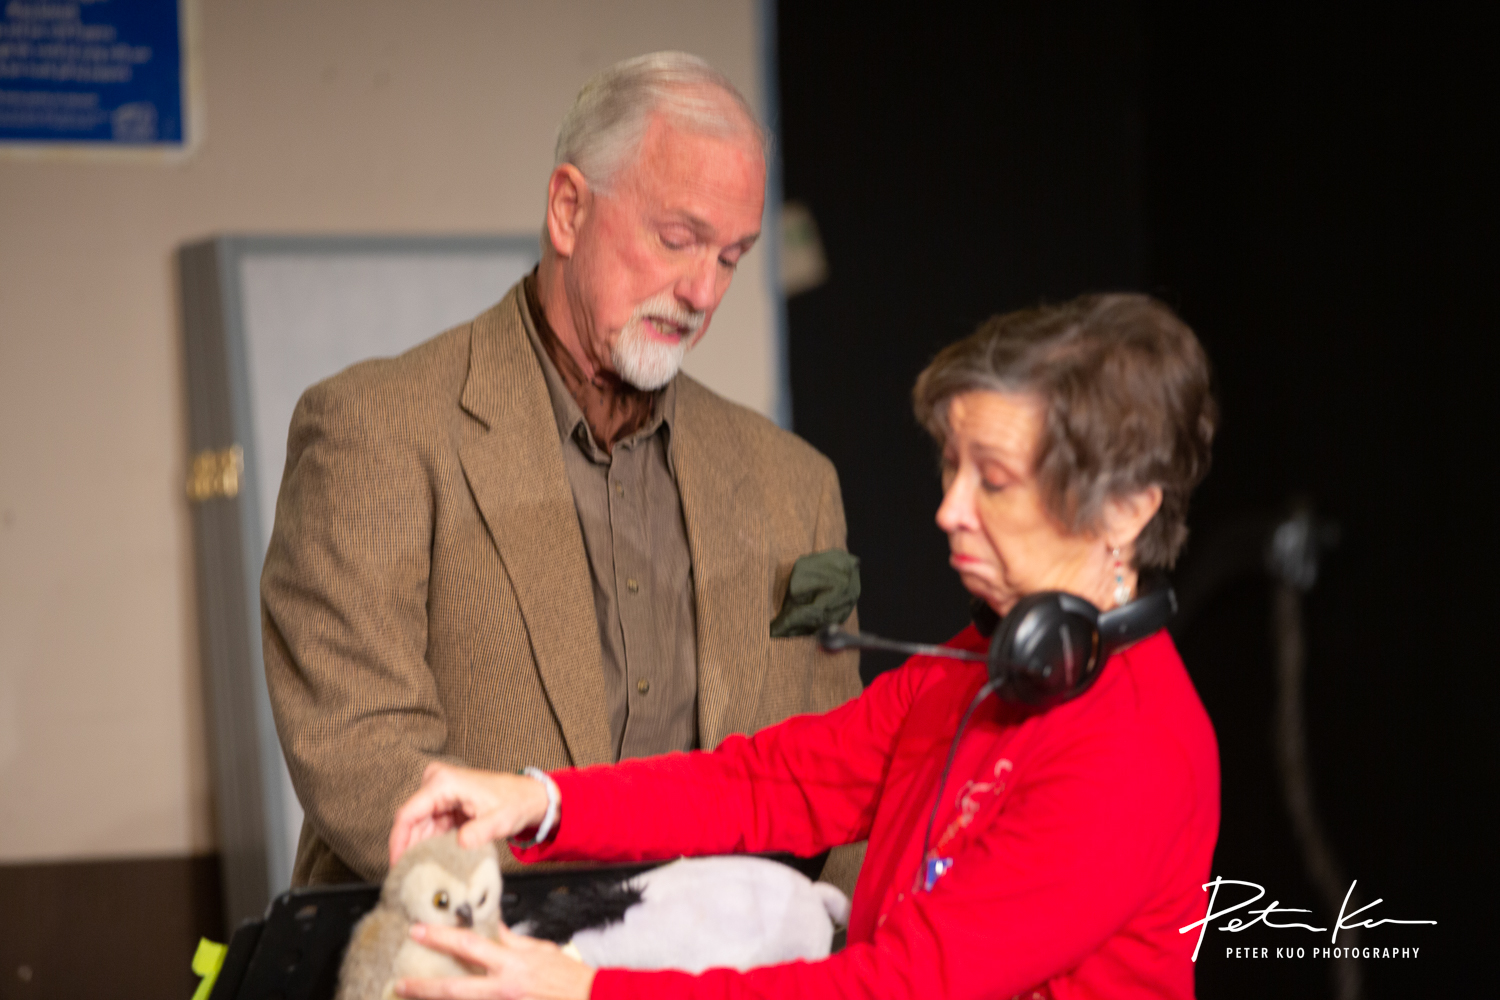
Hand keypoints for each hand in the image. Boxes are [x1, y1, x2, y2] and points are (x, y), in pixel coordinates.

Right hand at [390, 762, 550, 865]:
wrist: (527, 797)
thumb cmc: (515, 802)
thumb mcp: (500, 820)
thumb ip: (481, 831)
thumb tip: (461, 843)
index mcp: (443, 783)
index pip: (407, 814)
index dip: (398, 842)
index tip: (396, 866)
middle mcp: (436, 783)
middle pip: (410, 822)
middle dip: (408, 849)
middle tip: (408, 877)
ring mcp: (438, 793)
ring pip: (417, 827)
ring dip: (419, 849)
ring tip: (419, 873)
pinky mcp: (443, 804)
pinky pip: (428, 828)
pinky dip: (429, 845)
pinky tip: (430, 862)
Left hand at [395, 922, 595, 999]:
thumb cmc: (569, 979)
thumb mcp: (541, 950)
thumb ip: (512, 942)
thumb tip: (492, 929)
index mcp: (512, 965)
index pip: (469, 947)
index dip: (440, 938)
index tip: (417, 931)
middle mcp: (503, 989)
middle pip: (454, 989)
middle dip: (423, 987)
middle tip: (400, 983)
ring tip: (415, 997)